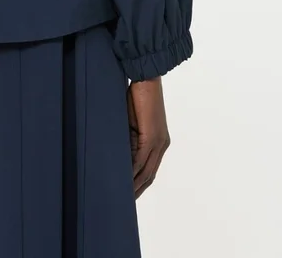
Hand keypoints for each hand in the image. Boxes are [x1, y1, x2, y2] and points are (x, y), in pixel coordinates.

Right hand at [126, 77, 170, 197]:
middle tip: (124, 202)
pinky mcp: (151, 137)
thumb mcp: (132, 121)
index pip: (150, 169)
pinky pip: (140, 160)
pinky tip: (123, 179)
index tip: (129, 193)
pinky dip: (132, 171)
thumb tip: (119, 152)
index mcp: (159, 142)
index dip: (140, 183)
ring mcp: (158, 142)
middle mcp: (162, 145)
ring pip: (146, 171)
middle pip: (149, 175)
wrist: (146, 79)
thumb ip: (129, 138)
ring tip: (122, 196)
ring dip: (134, 185)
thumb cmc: (138, 95)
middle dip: (137, 190)